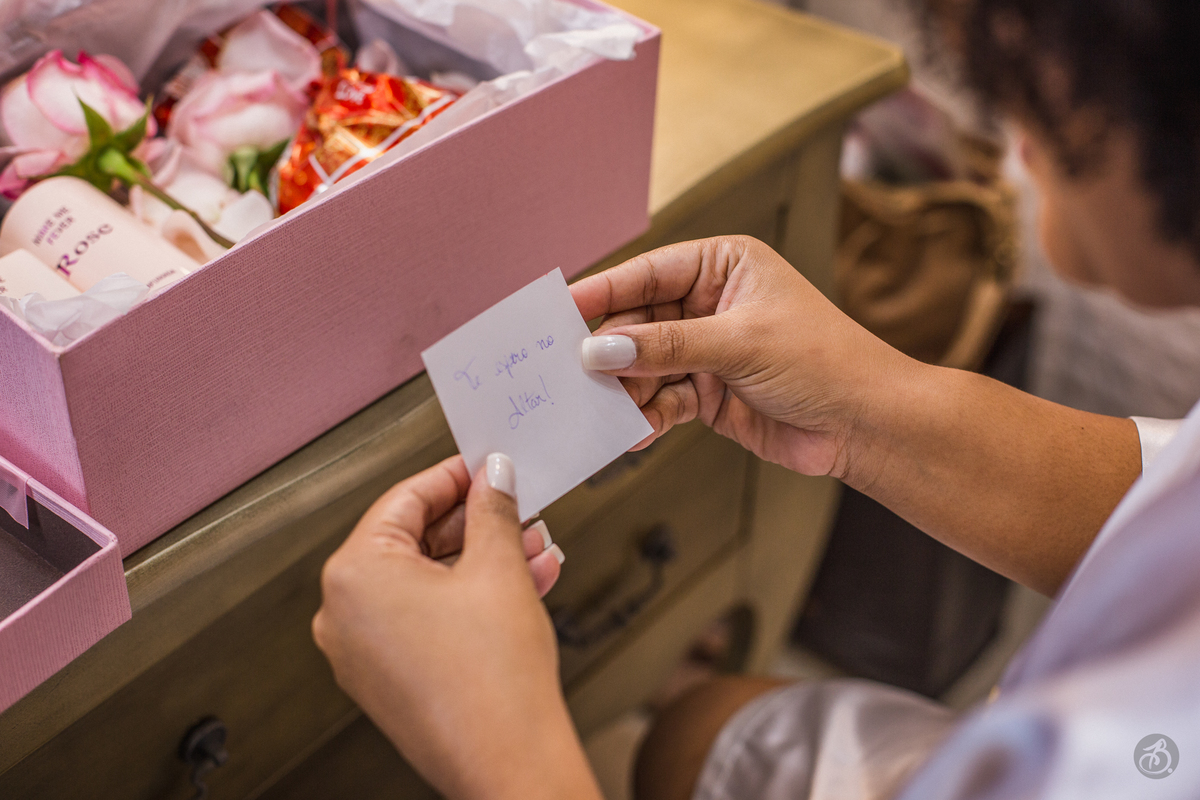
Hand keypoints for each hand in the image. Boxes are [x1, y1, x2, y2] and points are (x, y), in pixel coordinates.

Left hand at [312, 454, 601, 799]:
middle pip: (414, 540)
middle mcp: (344, 613)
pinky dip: (469, 598)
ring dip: (482, 560)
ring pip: (426, 582)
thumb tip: (493, 476)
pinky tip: (522, 584)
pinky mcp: (387, 678)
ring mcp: (362, 651)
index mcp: (354, 575)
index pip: (404, 499)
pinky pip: (426, 618)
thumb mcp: (499, 569)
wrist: (509, 765)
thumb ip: (493, 509)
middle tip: (517, 506)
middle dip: (477, 523)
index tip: (486, 466)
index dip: (455, 476)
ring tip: (533, 548)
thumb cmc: (494, 682)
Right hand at [571, 235, 908, 478]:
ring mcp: (706, 350)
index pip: (648, 273)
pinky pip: (661, 400)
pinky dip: (646, 416)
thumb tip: (600, 350)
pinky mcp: (707, 394)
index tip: (558, 312)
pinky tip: (635, 431)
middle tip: (569, 373)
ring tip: (602, 410)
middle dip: (609, 350)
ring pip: (644, 366)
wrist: (866, 424)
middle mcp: (710, 304)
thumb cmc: (823, 362)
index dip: (602, 293)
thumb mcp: (739, 343)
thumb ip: (665, 346)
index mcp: (722, 266)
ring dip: (625, 390)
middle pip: (637, 322)